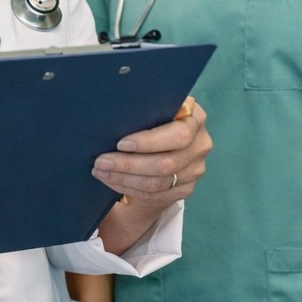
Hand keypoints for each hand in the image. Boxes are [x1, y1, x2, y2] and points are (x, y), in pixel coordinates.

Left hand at [92, 97, 209, 208]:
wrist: (166, 140)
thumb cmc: (155, 116)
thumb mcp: (156, 106)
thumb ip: (146, 109)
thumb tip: (113, 116)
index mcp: (196, 118)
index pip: (178, 135)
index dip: (149, 142)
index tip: (120, 143)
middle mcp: (201, 145)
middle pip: (165, 164)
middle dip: (128, 164)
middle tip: (101, 161)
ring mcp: (195, 170)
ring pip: (158, 183)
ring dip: (124, 179)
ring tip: (101, 171)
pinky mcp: (186, 188)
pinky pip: (155, 195)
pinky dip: (129, 188)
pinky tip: (112, 181)